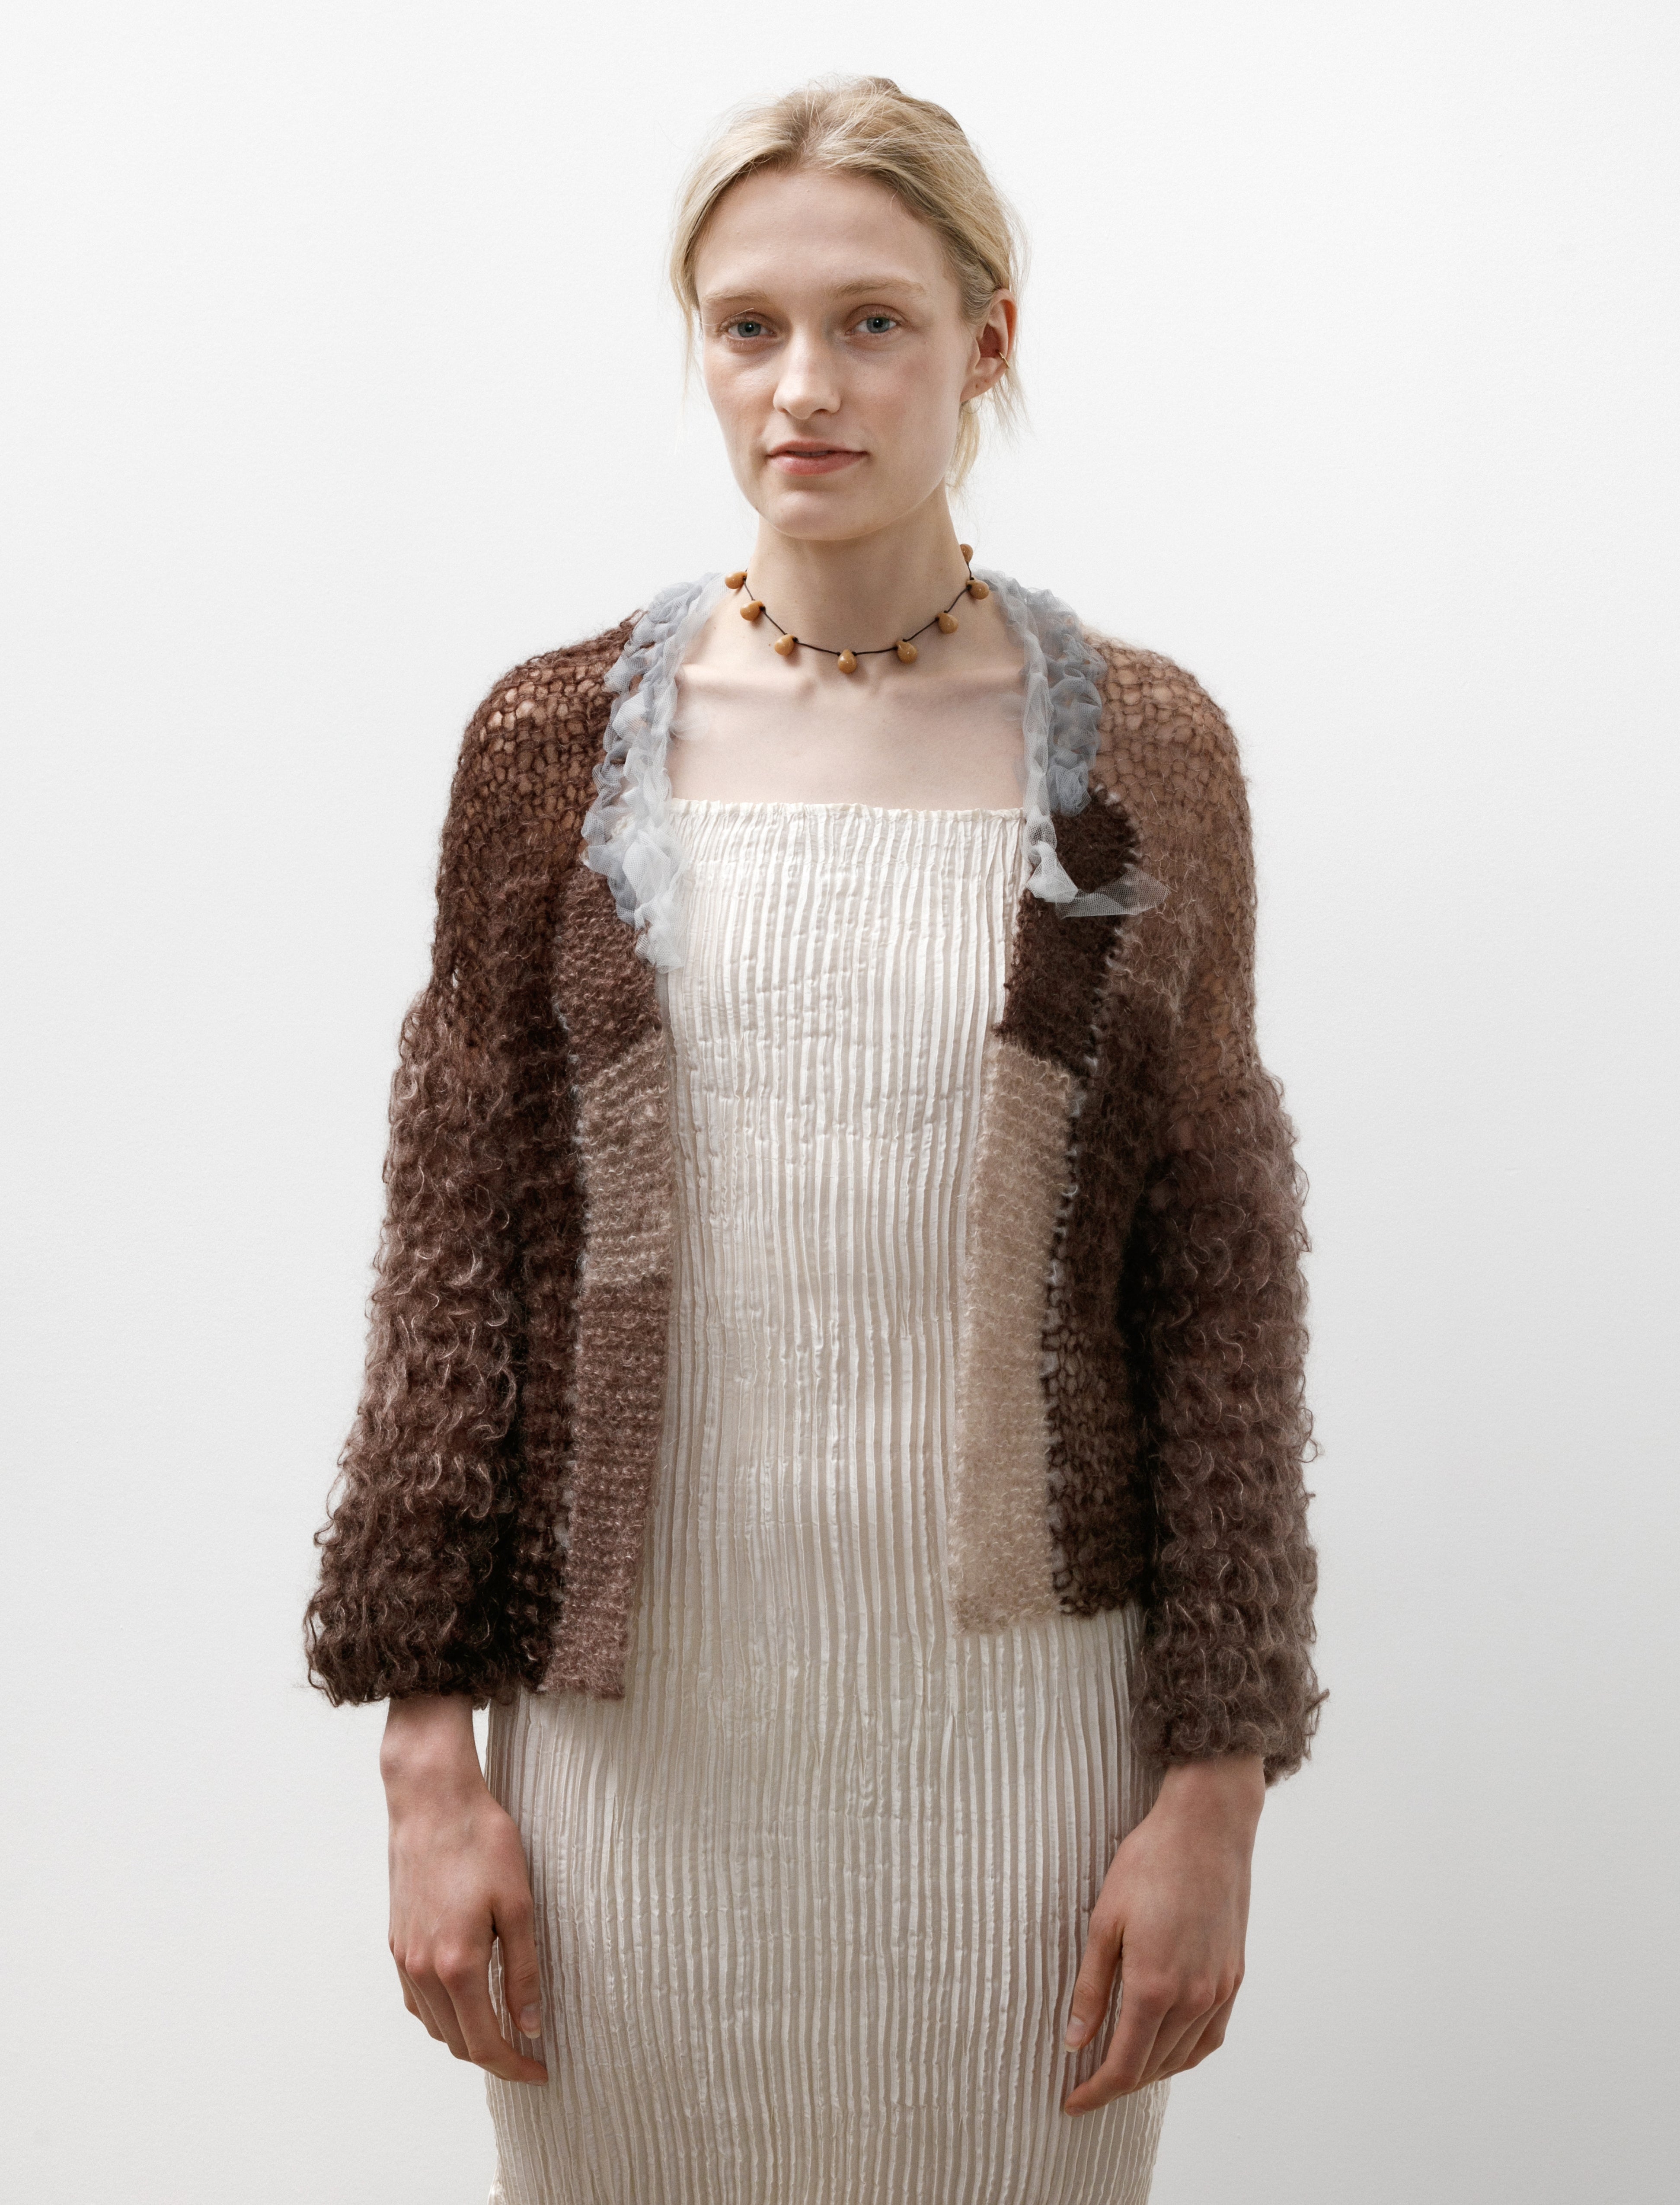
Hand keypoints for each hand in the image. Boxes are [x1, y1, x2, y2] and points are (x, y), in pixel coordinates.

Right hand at [380, 1695, 548, 2085]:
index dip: (514, 2066)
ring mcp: (404, 1957)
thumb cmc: (481, 1843)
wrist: (432, 1801)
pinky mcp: (396, 1940)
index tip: (541, 2072)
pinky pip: (416, 1999)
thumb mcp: (518, 1905)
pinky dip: (440, 2014)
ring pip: (433, 2024)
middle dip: (493, 2057)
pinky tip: (463, 2001)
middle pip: (456, 2041)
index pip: (484, 2042)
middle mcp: (422, 1969)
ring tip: (501, 2031)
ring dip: (465, 2038)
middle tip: (528, 2055)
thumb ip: (524, 1971)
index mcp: (456, 1965)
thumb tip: (531, 2026)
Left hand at [1062, 1753, 1263, 2113]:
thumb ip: (1091, 1987)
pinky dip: (1186, 2053)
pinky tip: (1168, 2047)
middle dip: (1118, 2084)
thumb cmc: (1149, 1863)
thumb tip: (1075, 2041)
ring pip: (1183, 2056)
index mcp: (1154, 1987)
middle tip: (1088, 2085)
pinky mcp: (1234, 1976)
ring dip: (1151, 2072)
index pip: (1123, 2065)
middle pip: (1152, 2067)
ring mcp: (1218, 1989)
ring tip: (1122, 2069)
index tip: (1073, 2103)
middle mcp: (1192, 1998)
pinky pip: (1211, 2036)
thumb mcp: (1104, 1921)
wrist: (1207, 1827)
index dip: (1096, 2092)